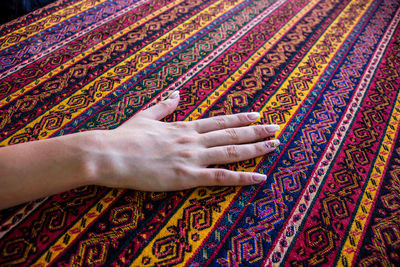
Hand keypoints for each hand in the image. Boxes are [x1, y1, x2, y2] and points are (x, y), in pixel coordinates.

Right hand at [88, 91, 279, 190]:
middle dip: (256, 131)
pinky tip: (259, 177)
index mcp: (184, 127)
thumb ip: (164, 106)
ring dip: (255, 148)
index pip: (219, 121)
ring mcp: (192, 158)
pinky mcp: (187, 177)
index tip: (257, 114)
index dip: (240, 117)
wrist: (109, 154)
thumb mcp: (145, 116)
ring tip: (274, 144)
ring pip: (231, 152)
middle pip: (231, 134)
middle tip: (276, 128)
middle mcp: (193, 141)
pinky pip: (221, 178)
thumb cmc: (125, 137)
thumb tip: (176, 93)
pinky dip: (242, 178)